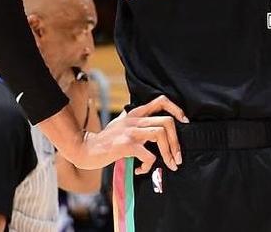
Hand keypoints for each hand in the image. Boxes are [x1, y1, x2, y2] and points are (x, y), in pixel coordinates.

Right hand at [70, 95, 187, 173]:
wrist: (85, 149)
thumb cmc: (105, 139)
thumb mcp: (121, 123)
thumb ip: (134, 120)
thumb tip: (148, 120)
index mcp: (136, 112)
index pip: (161, 101)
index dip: (176, 110)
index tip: (184, 123)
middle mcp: (135, 119)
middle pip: (167, 121)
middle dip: (177, 142)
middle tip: (178, 158)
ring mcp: (130, 131)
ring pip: (160, 134)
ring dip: (168, 153)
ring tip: (168, 164)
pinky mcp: (125, 145)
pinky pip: (147, 154)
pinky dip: (149, 165)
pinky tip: (142, 170)